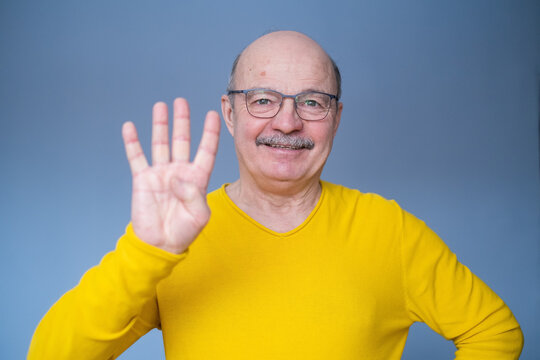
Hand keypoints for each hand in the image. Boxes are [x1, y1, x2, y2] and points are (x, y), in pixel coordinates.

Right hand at [122, 98, 219, 253]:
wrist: (159, 244)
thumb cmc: (184, 231)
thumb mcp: (199, 215)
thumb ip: (193, 195)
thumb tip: (176, 177)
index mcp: (197, 179)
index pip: (205, 151)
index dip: (209, 133)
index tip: (212, 115)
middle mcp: (179, 171)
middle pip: (182, 140)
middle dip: (182, 121)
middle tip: (181, 102)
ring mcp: (160, 173)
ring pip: (160, 143)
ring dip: (160, 125)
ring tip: (160, 106)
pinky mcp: (142, 179)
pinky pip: (136, 157)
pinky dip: (132, 142)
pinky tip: (130, 126)